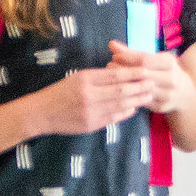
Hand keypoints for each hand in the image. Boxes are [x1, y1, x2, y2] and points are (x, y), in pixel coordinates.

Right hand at [20, 63, 151, 138]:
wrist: (42, 113)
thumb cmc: (60, 92)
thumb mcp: (77, 77)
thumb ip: (98, 77)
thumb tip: (122, 73)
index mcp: (85, 79)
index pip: (115, 75)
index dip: (133, 73)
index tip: (147, 70)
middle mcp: (89, 95)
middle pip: (121, 90)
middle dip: (140, 87)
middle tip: (153, 83)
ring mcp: (91, 111)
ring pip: (120, 105)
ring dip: (137, 100)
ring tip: (148, 95)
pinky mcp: (91, 124)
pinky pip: (113, 117)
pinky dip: (126, 112)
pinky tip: (134, 108)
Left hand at [107, 42, 190, 112]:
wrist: (184, 93)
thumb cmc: (164, 71)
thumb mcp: (154, 59)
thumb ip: (132, 53)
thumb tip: (111, 44)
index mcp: (169, 63)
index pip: (144, 60)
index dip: (127, 58)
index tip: (114, 56)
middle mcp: (171, 79)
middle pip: (142, 74)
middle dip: (123, 70)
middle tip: (109, 67)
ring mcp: (167, 94)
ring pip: (141, 89)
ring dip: (124, 83)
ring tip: (112, 78)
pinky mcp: (161, 107)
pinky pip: (142, 101)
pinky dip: (129, 95)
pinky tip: (120, 91)